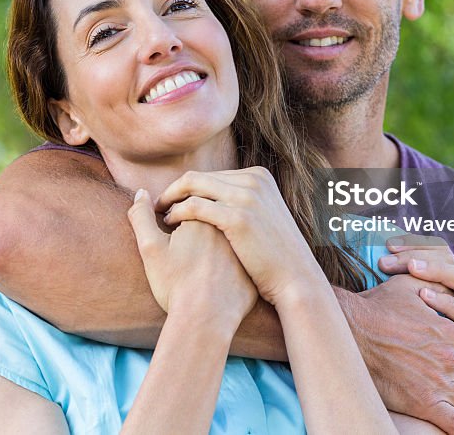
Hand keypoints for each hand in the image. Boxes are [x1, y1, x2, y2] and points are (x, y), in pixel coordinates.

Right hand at [127, 189, 256, 330]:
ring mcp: (243, 248)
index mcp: (206, 216)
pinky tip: (210, 281)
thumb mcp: (151, 248)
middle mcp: (228, 227)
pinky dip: (224, 266)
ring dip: (210, 247)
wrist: (205, 321)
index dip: (174, 219)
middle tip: (181, 255)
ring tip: (194, 268)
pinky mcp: (251, 269)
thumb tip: (141, 193)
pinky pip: (235, 262)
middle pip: (208, 221)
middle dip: (194, 231)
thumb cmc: (176, 284)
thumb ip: (141, 217)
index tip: (167, 236)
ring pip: (223, 241)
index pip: (189, 205)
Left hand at [157, 167, 322, 306]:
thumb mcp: (266, 215)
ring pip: (193, 186)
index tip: (172, 200)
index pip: (211, 175)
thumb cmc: (276, 255)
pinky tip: (168, 224)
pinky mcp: (239, 217)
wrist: (295, 278)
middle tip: (157, 205)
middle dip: (174, 190)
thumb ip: (245, 199)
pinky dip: (176, 212)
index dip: (187, 187)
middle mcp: (253, 180)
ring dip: (171, 199)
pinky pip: (195, 206)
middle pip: (199, 177)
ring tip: (160, 214)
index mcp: (259, 176)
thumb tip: (219, 195)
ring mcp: (247, 196)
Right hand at [339, 274, 453, 433]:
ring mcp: (441, 381)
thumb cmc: (375, 306)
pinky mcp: (427, 403)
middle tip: (444, 390)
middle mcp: (450, 358)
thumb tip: (444, 284)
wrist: (350, 330)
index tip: (443, 368)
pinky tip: (451, 425)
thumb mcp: (407, 284)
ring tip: (448, 409)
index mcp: (451, 333)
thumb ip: (432, 284)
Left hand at [379, 235, 453, 364]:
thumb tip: (368, 251)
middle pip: (451, 260)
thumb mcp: (393, 302)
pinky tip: (424, 296)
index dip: (416, 243)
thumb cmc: (399, 336)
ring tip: (412, 271)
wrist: (417, 377)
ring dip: (438, 272)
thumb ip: (390, 278)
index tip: (389, 245)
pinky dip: (448, 302)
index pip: (438, 249)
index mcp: (445, 277)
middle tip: (391, 258)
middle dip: (422, 255)